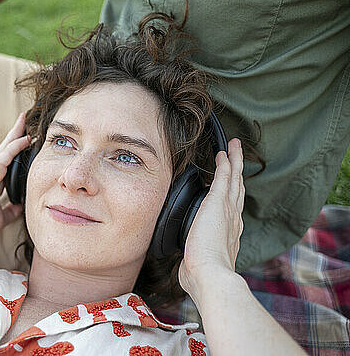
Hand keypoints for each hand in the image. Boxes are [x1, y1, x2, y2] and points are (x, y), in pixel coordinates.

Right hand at [0, 113, 30, 248]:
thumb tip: (20, 208)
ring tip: (23, 119)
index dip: (17, 155)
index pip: (7, 165)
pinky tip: (26, 137)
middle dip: (15, 137)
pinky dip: (17, 144)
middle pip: (6, 151)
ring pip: (6, 147)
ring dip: (16, 133)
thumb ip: (9, 212)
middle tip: (24, 122)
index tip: (26, 145)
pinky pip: (7, 154)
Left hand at [178, 138, 244, 297]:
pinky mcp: (219, 203)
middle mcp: (233, 220)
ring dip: (234, 162)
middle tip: (237, 156)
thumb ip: (193, 260)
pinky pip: (224, 177)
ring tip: (234, 147)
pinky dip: (225, 163)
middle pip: (237, 190)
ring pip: (234, 179)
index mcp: (228, 235)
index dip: (232, 196)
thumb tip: (186, 266)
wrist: (209, 275)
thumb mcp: (197, 265)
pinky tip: (223, 153)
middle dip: (237, 172)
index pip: (231, 210)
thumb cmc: (202, 276)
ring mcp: (228, 211)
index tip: (231, 186)